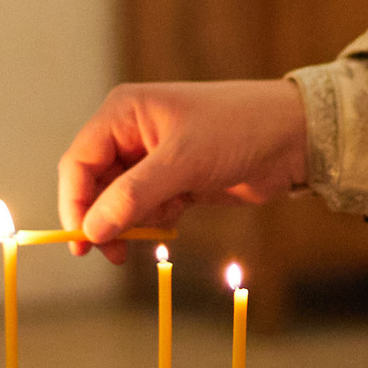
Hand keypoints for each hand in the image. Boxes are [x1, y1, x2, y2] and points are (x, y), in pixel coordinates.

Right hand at [57, 79, 308, 250]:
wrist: (294, 138)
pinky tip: (172, 221)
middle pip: (95, 185)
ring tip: (150, 233)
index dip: (74, 203)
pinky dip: (152, 222)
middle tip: (112, 254)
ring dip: (129, 223)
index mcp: (123, 113)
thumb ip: (133, 195)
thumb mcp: (182, 161)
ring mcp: (153, 158)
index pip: (79, 162)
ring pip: (119, 201)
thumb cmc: (238, 130)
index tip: (81, 241)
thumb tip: (92, 230)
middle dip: (102, 218)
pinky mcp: (175, 179)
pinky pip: (146, 208)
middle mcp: (132, 132)